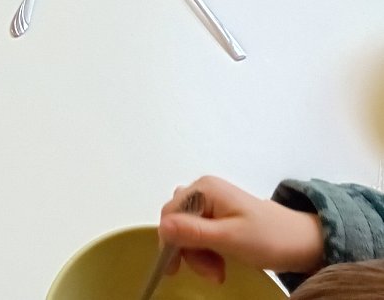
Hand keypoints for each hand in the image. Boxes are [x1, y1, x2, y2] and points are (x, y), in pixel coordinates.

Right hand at [159, 176, 324, 281]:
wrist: (301, 242)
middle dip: (189, 251)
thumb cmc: (267, 238)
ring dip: (198, 254)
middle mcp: (204, 190)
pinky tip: (219, 263)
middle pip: (178, 221)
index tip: (177, 271)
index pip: (170, 214)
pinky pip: (200, 232)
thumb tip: (162, 227)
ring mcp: (212, 201)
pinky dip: (205, 250)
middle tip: (212, 274)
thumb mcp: (229, 239)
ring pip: (187, 229)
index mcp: (204, 189)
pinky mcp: (220, 214)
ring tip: (218, 271)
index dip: (171, 242)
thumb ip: (194, 233)